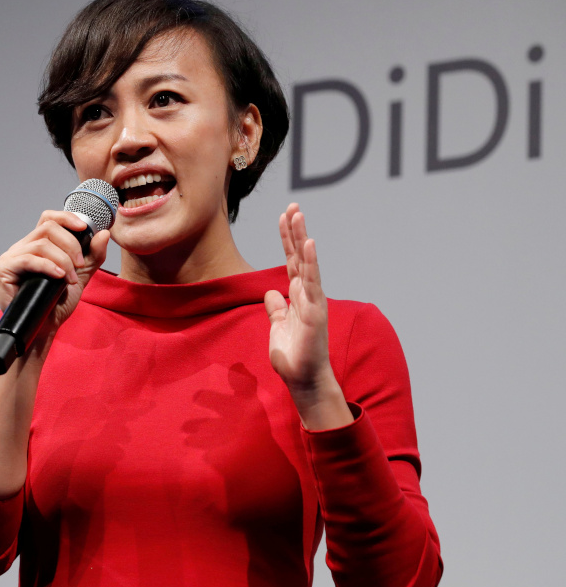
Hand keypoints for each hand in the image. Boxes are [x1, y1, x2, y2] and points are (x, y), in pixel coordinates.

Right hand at [0, 210, 109, 332]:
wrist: (44, 329)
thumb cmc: (56, 304)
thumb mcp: (80, 276)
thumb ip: (92, 257)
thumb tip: (103, 234)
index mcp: (37, 245)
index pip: (49, 219)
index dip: (67, 218)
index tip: (85, 228)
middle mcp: (22, 247)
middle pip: (48, 227)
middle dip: (71, 244)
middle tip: (80, 265)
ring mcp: (11, 258)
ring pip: (41, 243)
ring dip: (63, 259)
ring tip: (70, 278)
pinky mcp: (3, 270)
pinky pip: (28, 259)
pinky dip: (48, 266)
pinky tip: (59, 277)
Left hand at [264, 204, 341, 412]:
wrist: (303, 380)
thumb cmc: (293, 356)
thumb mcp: (277, 327)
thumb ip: (276, 309)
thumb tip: (271, 293)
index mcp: (297, 297)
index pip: (291, 262)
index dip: (287, 240)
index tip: (283, 217)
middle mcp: (307, 295)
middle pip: (299, 256)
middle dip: (295, 231)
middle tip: (293, 206)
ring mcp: (313, 301)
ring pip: (306, 263)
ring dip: (301, 239)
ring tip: (298, 215)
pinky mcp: (315, 312)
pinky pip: (312, 283)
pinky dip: (311, 262)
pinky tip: (309, 243)